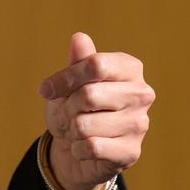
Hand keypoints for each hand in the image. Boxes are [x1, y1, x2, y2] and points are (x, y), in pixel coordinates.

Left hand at [38, 32, 154, 189]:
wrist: (78, 146)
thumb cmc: (75, 106)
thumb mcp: (70, 81)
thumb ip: (77, 61)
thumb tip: (80, 38)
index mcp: (129, 68)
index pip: (95, 64)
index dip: (65, 78)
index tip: (46, 89)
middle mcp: (142, 93)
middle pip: (88, 95)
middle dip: (67, 107)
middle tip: (68, 113)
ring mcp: (140, 124)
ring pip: (85, 125)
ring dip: (71, 130)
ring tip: (78, 130)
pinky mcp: (132, 151)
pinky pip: (90, 147)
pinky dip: (77, 149)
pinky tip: (85, 147)